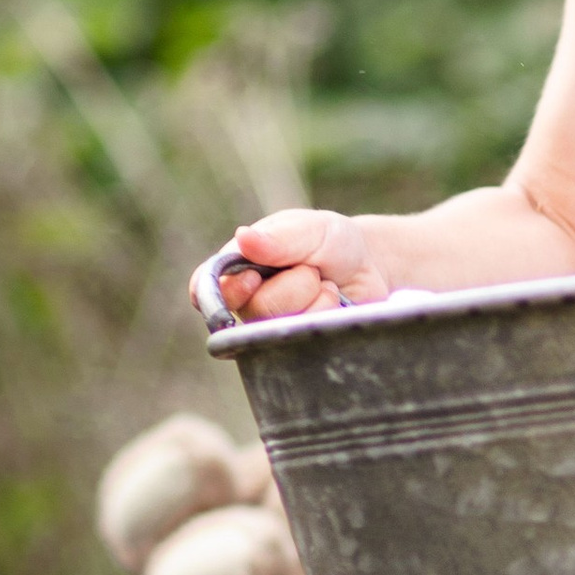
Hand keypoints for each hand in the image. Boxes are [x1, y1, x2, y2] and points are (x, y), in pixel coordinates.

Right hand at [197, 209, 383, 321]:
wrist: (369, 265)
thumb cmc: (330, 242)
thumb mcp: (310, 230)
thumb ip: (279, 239)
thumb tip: (242, 238)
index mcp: (237, 268)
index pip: (205, 289)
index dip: (229, 290)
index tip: (255, 278)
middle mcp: (248, 301)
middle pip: (257, 310)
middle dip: (296, 285)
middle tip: (313, 269)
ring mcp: (272, 326)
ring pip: (284, 325)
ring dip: (316, 298)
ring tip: (324, 283)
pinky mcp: (297, 344)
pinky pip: (308, 338)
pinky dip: (327, 314)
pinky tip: (333, 302)